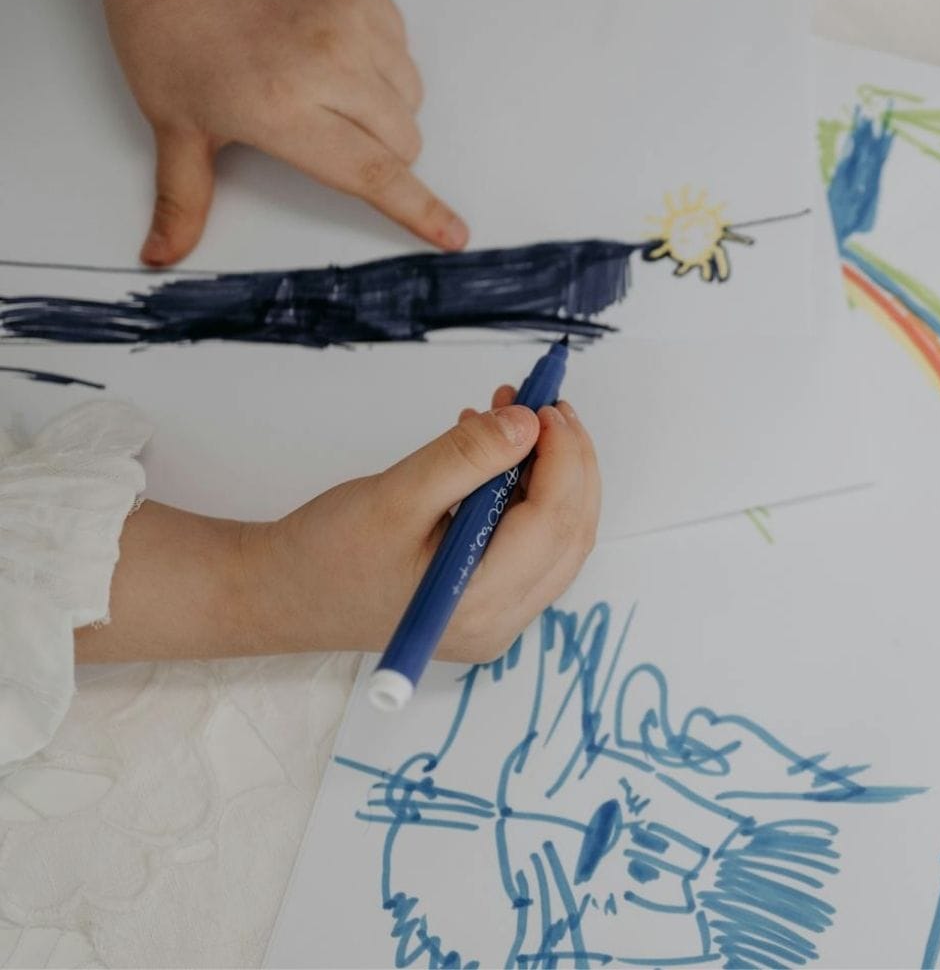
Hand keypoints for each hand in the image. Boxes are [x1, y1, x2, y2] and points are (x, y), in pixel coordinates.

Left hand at [74, 0, 466, 265]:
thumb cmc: (170, 29)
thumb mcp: (173, 122)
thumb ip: (184, 196)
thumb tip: (161, 254)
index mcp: (281, 109)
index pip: (372, 174)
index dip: (418, 210)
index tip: (452, 235)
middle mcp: (327, 67)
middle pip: (403, 138)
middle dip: (385, 151)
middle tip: (332, 129)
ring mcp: (351, 23)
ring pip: (410, 94)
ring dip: (386, 105)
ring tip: (330, 84)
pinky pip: (401, 45)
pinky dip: (380, 58)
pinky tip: (332, 45)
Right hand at [82, 390, 599, 662]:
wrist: (282, 594)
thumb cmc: (326, 551)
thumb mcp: (394, 494)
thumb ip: (465, 459)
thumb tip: (528, 425)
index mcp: (477, 603)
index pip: (554, 522)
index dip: (565, 457)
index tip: (547, 406)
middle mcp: (499, 622)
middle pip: (570, 532)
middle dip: (567, 461)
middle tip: (542, 404)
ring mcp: (498, 619)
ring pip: (558, 538)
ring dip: (550, 474)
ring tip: (514, 419)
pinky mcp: (489, 605)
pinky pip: (532, 546)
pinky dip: (527, 496)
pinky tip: (498, 457)